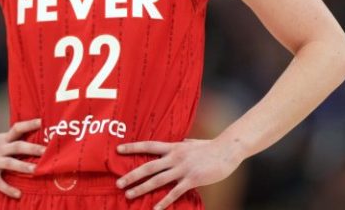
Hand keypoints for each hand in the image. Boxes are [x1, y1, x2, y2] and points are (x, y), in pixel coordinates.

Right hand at [0, 118, 45, 198]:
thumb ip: (11, 141)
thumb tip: (31, 143)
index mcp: (3, 139)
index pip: (18, 128)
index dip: (30, 124)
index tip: (43, 122)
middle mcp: (0, 148)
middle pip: (18, 146)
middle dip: (33, 148)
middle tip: (47, 150)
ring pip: (10, 163)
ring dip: (24, 166)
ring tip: (37, 170)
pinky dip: (9, 189)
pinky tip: (18, 194)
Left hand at [115, 138, 242, 208]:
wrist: (227, 150)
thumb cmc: (211, 146)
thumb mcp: (193, 143)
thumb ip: (184, 143)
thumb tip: (181, 141)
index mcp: (173, 147)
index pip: (148, 146)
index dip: (132, 147)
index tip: (118, 149)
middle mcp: (174, 157)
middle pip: (148, 167)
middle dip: (131, 175)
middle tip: (118, 183)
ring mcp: (182, 169)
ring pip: (157, 180)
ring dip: (142, 188)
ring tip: (129, 195)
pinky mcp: (191, 179)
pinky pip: (175, 192)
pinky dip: (164, 201)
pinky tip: (155, 209)